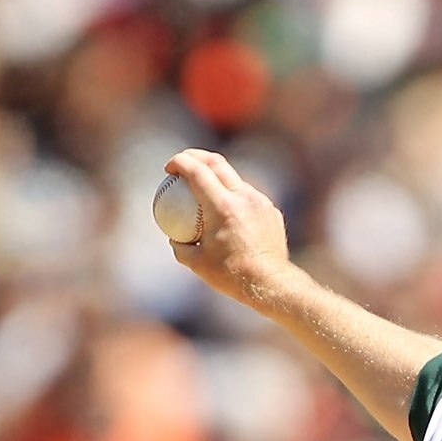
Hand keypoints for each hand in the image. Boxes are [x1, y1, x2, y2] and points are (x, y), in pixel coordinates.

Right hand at [161, 149, 297, 307]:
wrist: (271, 284)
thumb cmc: (231, 276)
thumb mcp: (196, 264)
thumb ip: (180, 246)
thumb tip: (173, 235)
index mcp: (223, 206)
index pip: (197, 170)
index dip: (179, 162)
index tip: (169, 167)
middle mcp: (244, 197)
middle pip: (217, 162)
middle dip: (195, 156)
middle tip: (183, 163)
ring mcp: (261, 202)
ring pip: (235, 178)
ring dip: (216, 176)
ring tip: (204, 187)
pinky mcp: (272, 211)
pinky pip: (249, 196)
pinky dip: (234, 196)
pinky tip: (227, 210)